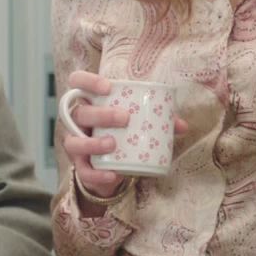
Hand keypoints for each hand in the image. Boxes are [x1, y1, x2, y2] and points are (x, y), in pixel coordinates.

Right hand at [60, 70, 189, 204]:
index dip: (88, 81)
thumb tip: (182, 125)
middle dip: (101, 114)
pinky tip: (112, 174)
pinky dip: (96, 174)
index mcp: (90, 103)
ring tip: (113, 144)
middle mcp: (77, 122)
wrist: (112, 167)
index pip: (78, 82)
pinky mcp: (80, 167)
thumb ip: (157, 121)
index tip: (108, 87)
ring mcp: (75, 144)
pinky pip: (83, 171)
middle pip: (80, 113)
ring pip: (73, 142)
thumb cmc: (123, 134)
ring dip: (92, 143)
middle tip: (125, 118)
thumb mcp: (137, 123)